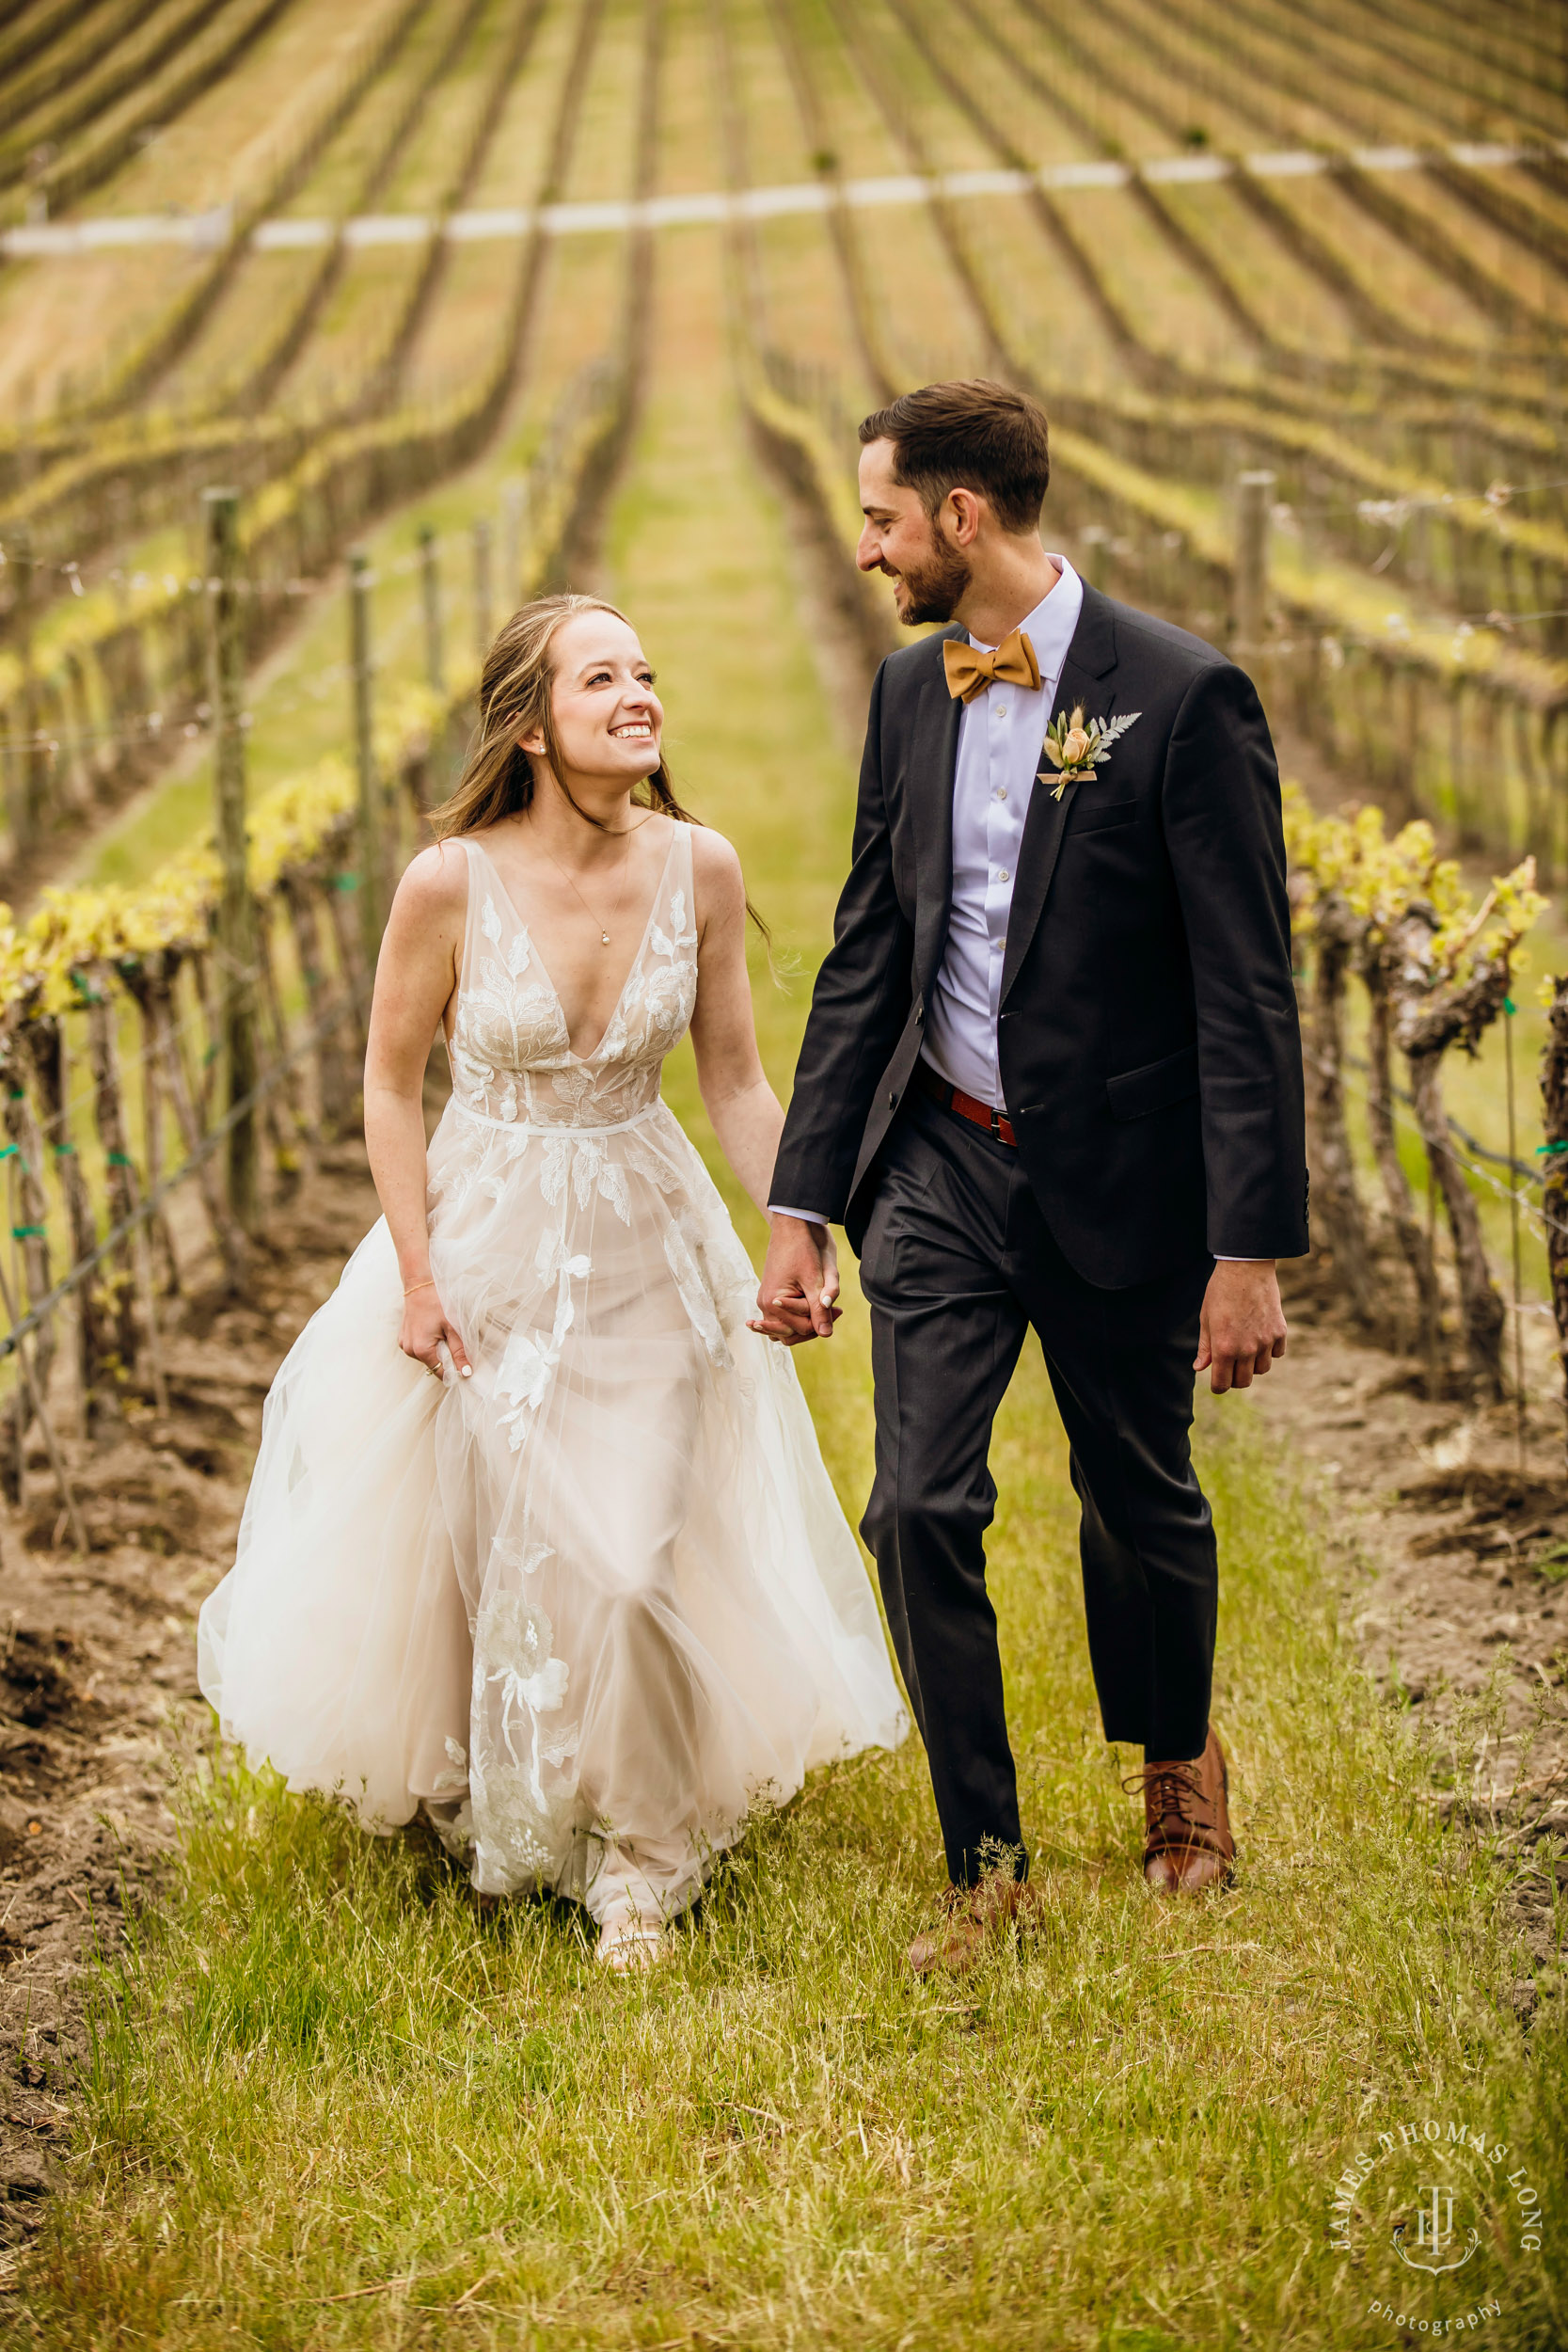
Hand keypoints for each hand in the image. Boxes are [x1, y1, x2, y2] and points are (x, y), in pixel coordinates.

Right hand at [398, 1278, 472, 1381]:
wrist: (420, 1285)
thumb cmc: (438, 1303)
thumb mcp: (453, 1327)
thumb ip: (460, 1351)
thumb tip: (466, 1372)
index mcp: (421, 1350)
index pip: (441, 1373)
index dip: (455, 1372)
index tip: (465, 1366)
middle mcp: (410, 1350)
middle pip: (434, 1365)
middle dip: (447, 1357)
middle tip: (454, 1339)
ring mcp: (404, 1344)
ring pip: (427, 1356)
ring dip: (437, 1349)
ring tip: (442, 1331)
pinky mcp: (403, 1338)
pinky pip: (419, 1348)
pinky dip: (428, 1343)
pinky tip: (432, 1329)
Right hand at [749, 1216, 841, 1345]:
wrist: (792, 1226)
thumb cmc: (803, 1249)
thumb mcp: (815, 1280)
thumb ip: (820, 1309)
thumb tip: (826, 1334)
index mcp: (773, 1302)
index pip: (802, 1328)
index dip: (822, 1321)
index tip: (839, 1310)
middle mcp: (766, 1305)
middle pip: (792, 1332)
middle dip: (814, 1324)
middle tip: (836, 1310)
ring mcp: (767, 1301)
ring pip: (788, 1327)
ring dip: (807, 1321)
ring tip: (827, 1307)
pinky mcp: (772, 1296)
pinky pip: (785, 1317)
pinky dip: (800, 1315)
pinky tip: (814, 1306)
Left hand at [1195, 1260, 1286, 1393]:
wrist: (1246, 1268)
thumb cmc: (1221, 1291)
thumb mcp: (1206, 1318)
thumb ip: (1205, 1346)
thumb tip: (1200, 1367)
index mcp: (1224, 1348)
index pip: (1222, 1384)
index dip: (1217, 1386)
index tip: (1217, 1382)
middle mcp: (1246, 1349)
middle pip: (1243, 1381)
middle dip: (1234, 1378)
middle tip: (1229, 1367)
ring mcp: (1265, 1342)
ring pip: (1262, 1369)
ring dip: (1252, 1365)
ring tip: (1245, 1350)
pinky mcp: (1279, 1332)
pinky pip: (1277, 1354)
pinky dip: (1269, 1352)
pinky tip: (1260, 1338)